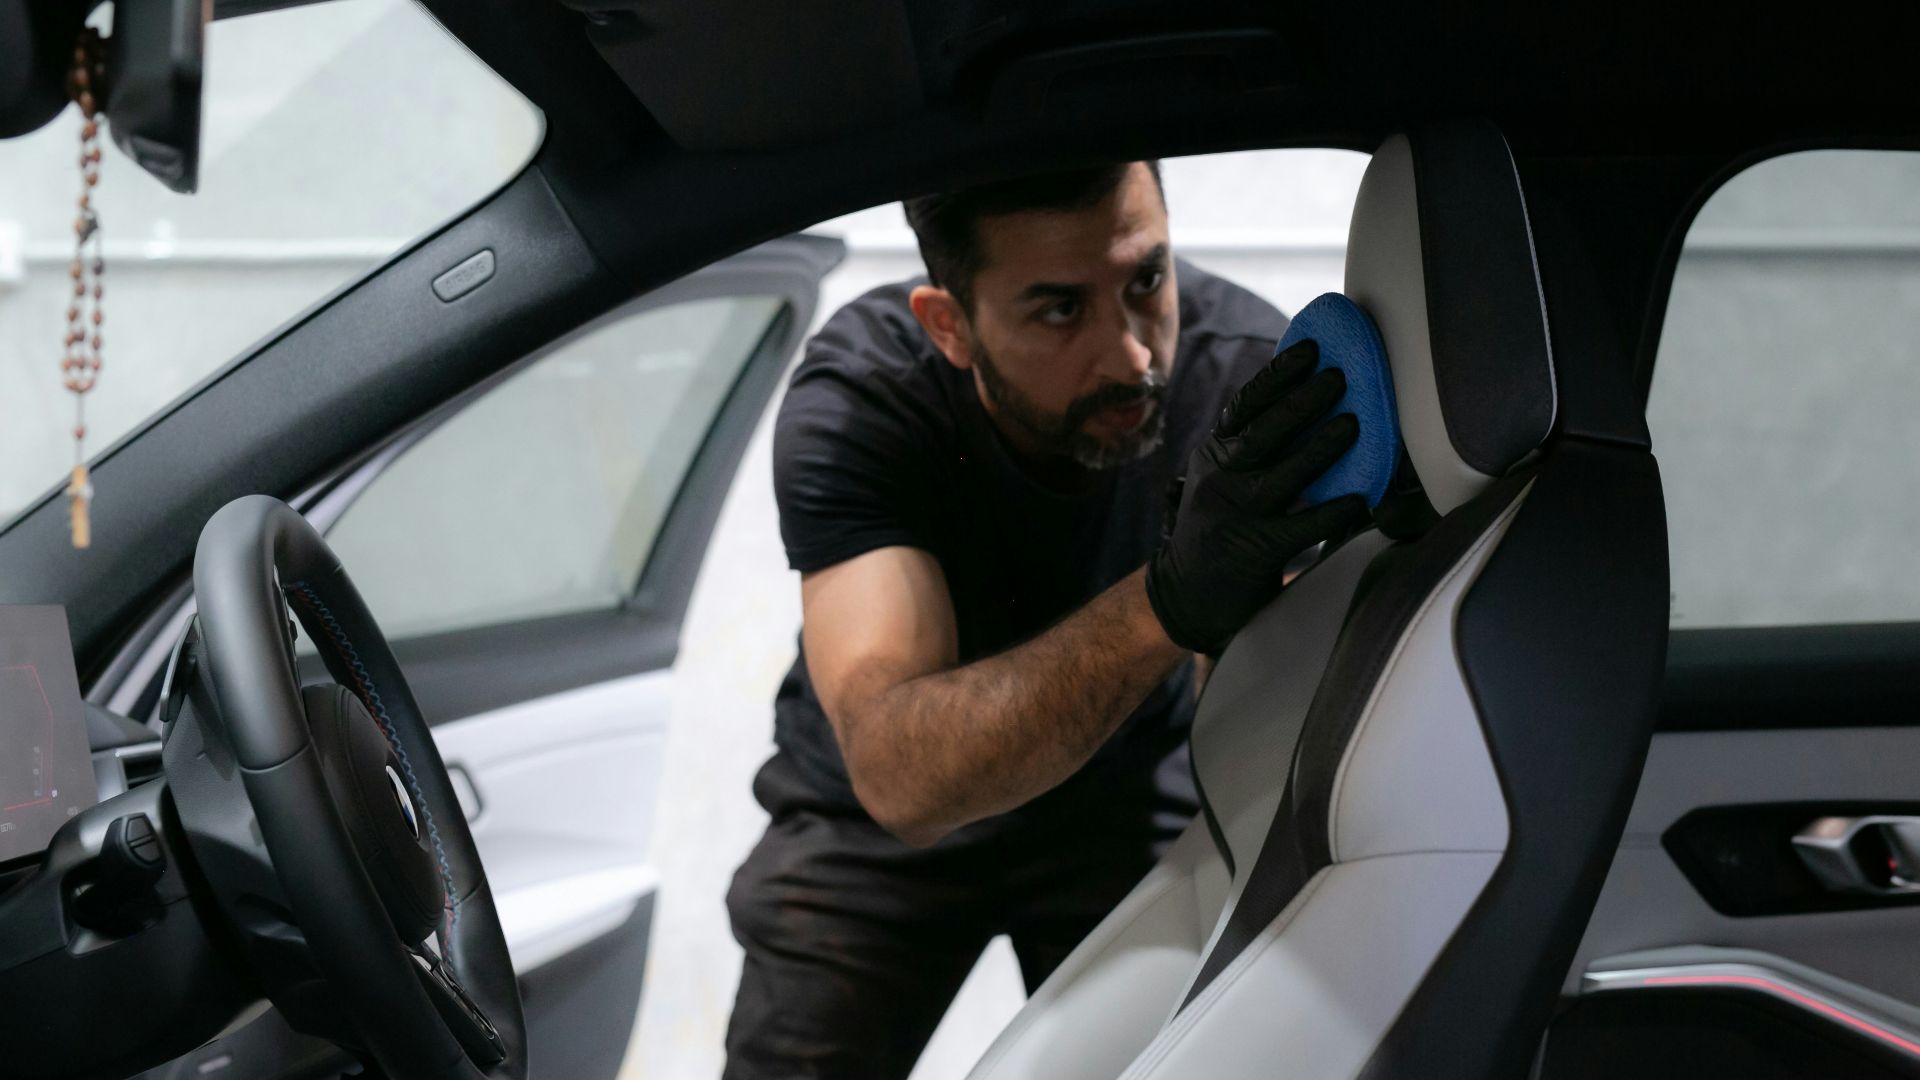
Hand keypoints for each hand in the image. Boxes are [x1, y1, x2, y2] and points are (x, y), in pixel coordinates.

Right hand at [1146, 340, 1369, 654]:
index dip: (1278, 376)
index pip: (1246, 405)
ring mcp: (1235, 514)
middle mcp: (1220, 478)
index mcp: (1215, 453)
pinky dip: (1332, 513)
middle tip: (1340, 377)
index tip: (1310, 349)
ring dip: (1320, 448)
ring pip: (1283, 475)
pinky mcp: (1253, 550)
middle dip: (1304, 402)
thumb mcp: (1221, 477)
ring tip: (1355, 424)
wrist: (1187, 591)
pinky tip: (1361, 501)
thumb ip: (1252, 446)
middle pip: (1265, 432)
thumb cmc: (1221, 525)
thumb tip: (1309, 400)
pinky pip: (1300, 528)